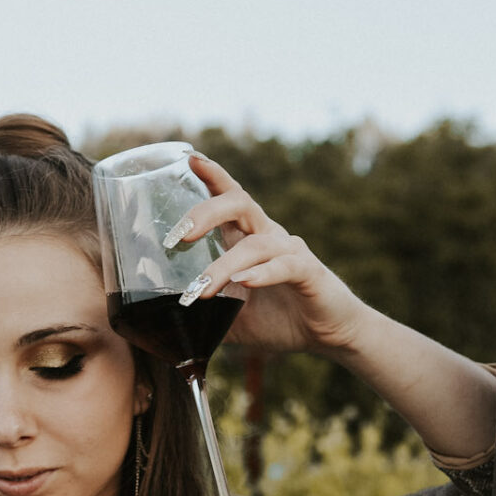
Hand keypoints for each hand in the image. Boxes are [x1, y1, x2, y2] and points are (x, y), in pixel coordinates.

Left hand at [168, 152, 367, 356]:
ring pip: (255, 244)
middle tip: (178, 237)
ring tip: (201, 291)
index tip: (189, 160)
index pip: (230, 197)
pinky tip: (243, 283)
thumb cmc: (281, 321)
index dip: (212, 175)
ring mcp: (290, 252)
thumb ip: (204, 317)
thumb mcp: (233, 321)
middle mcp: (270, 236)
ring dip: (224, 266)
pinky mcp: (309, 273)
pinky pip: (284, 266)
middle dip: (206, 214)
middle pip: (239, 203)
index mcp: (250, 238)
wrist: (329, 335)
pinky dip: (262, 273)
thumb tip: (166, 330)